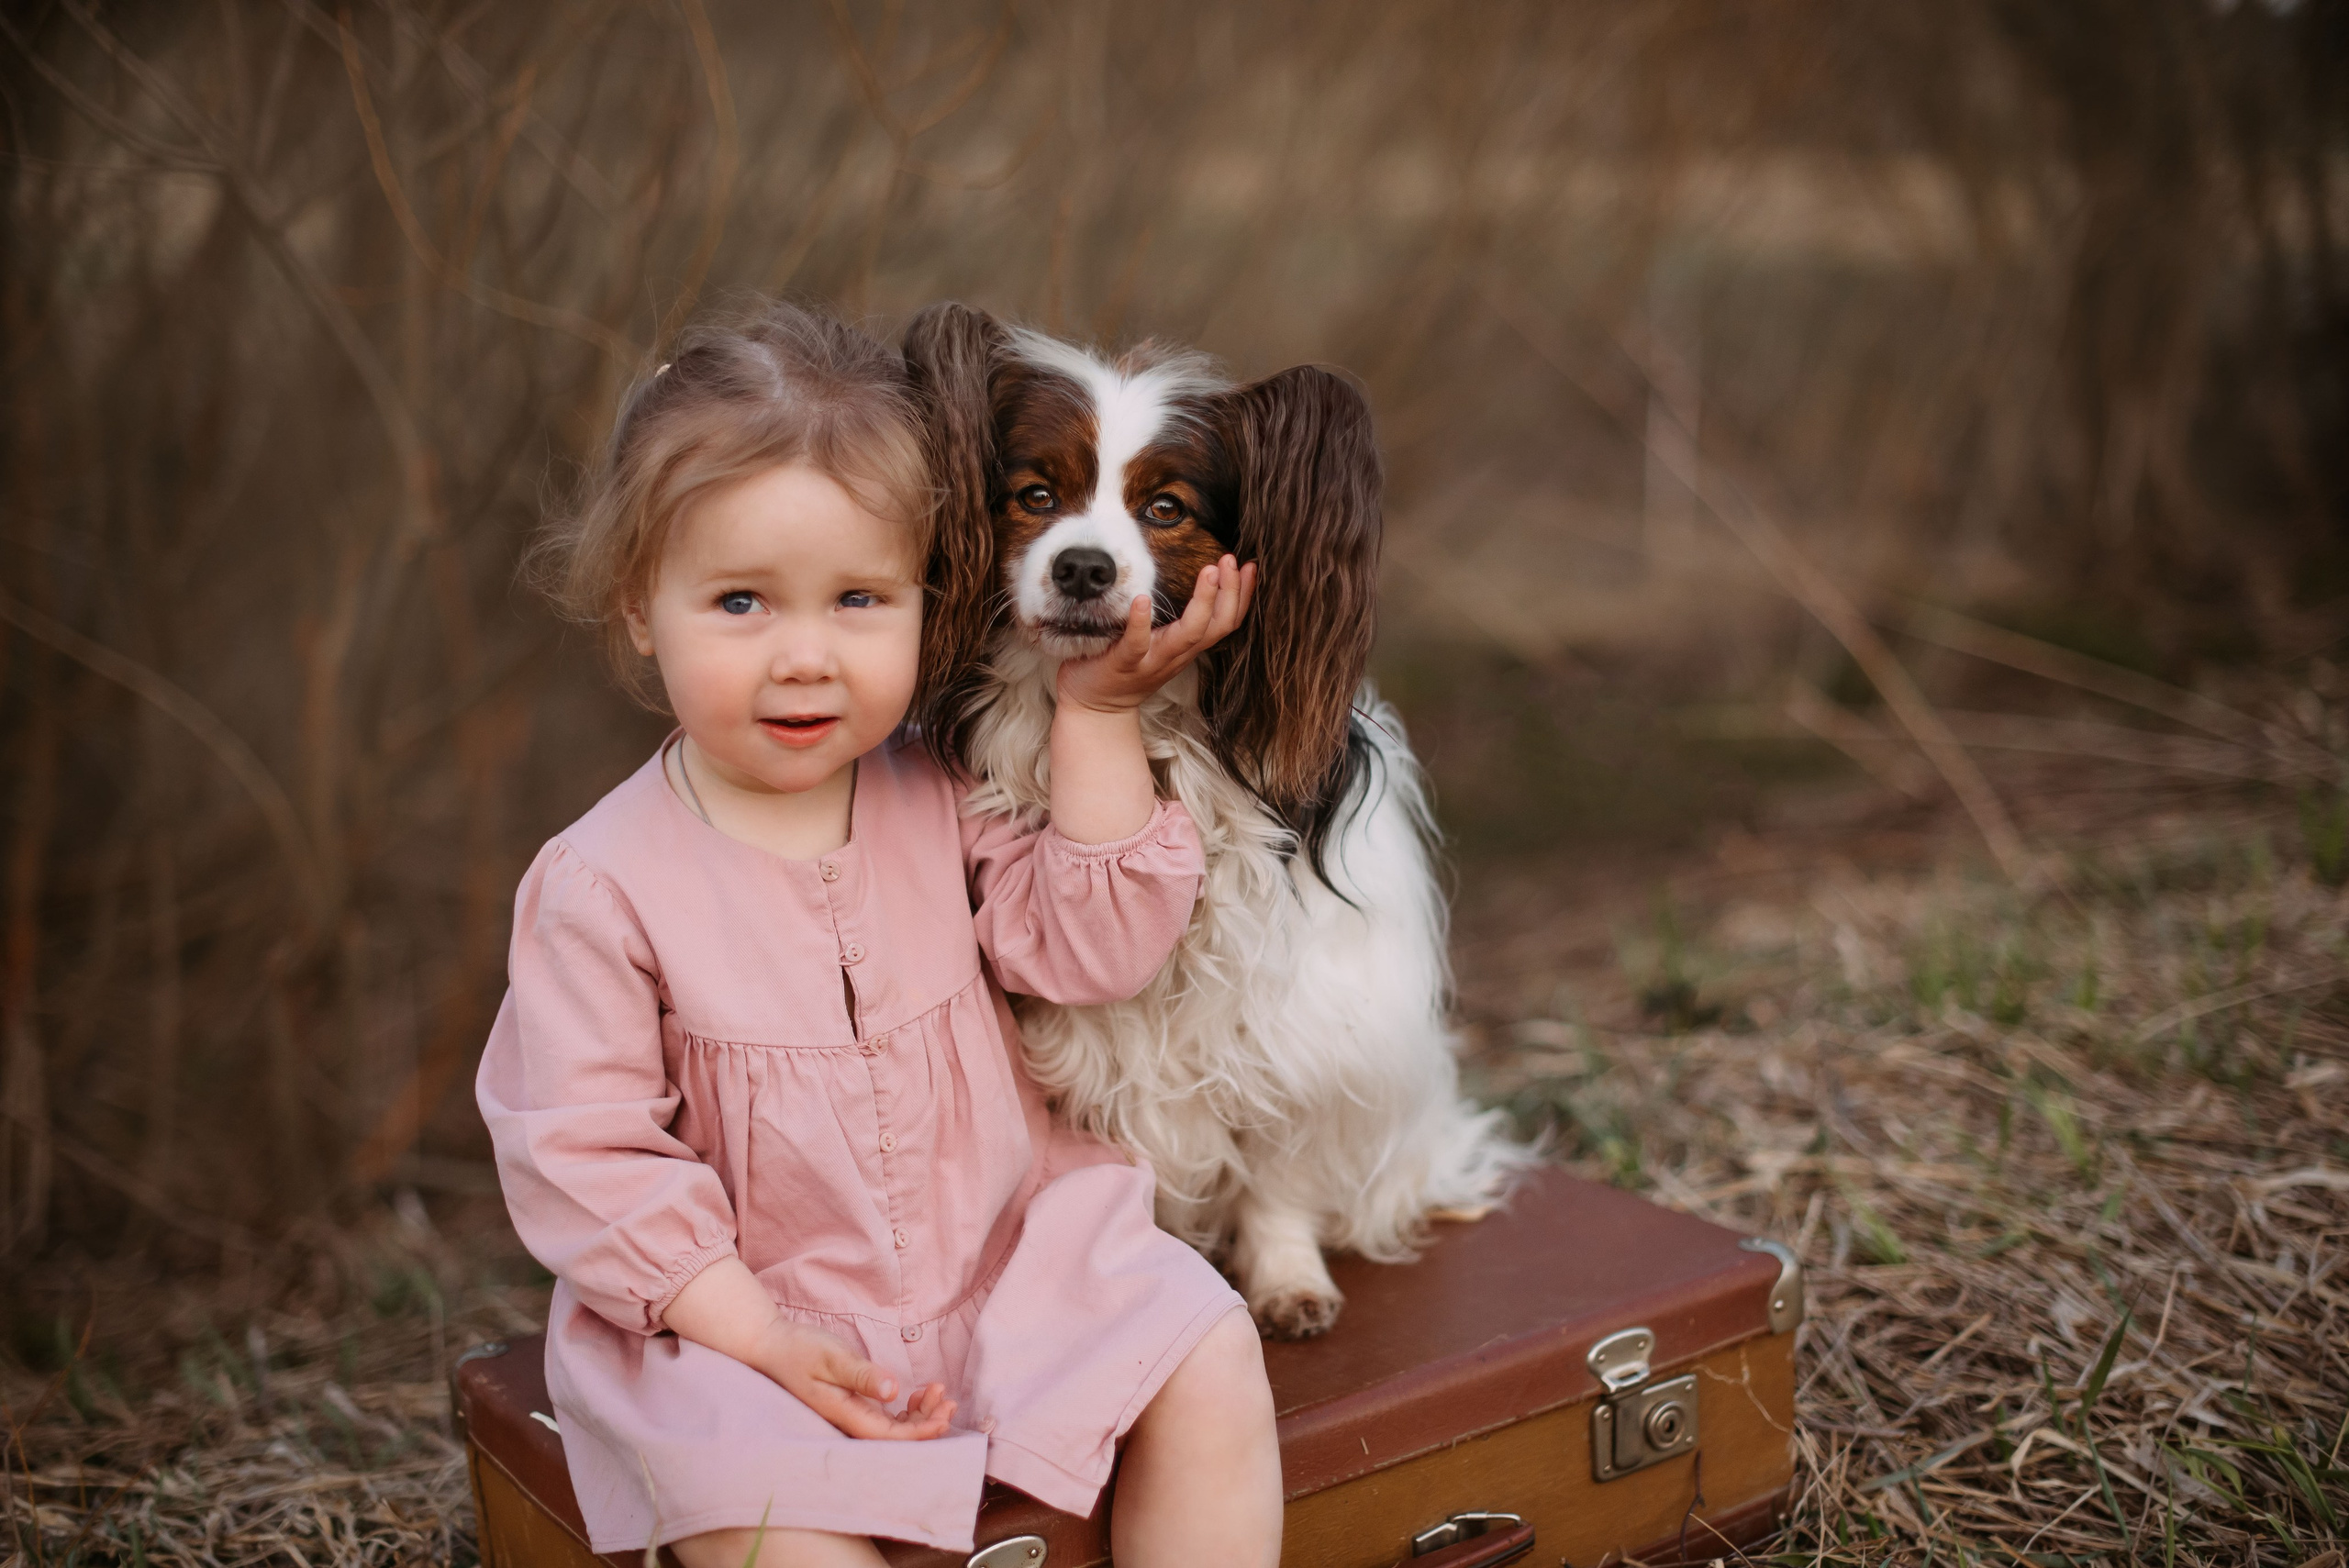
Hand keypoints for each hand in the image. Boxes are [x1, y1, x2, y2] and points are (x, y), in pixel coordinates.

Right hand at [749, 1317, 957, 1440]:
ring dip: (920, 1415)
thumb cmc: (800, 1349)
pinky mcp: (852, 1407)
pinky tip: (918, 1394)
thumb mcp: (833, 1356)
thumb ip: (862, 1374)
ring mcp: (850, 1416)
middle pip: (894, 1437)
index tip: (944, 1419)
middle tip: (949, 1401)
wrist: (774, 1346)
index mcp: (843, 1414)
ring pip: (892, 1428)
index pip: (888, 1437)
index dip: (919, 1433)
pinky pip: (885, 1418)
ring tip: (939, 1392)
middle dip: (927, 1423)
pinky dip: (907, 1410)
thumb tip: (892, 1392)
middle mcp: (848, 1422)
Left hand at [1056, 556, 1255, 714]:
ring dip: (1203, 602)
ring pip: (1189, 635)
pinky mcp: (1124, 663)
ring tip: (1209, 571)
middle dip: (1230, 592)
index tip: (1249, 565)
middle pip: (1218, 625)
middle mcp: (1178, 653)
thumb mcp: (1162, 642)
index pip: (1227, 621)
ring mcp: (1153, 659)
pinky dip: (1141, 622)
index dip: (1243, 595)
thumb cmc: (1127, 666)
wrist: (1096, 707)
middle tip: (1230, 560)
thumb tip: (1193, 581)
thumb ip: (1178, 620)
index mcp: (1188, 646)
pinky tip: (1142, 599)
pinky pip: (1136, 644)